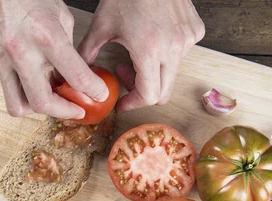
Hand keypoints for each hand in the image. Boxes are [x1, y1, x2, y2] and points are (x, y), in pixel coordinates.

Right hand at [0, 0, 108, 118]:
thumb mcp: (61, 17)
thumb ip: (69, 50)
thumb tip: (76, 74)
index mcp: (46, 36)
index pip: (75, 77)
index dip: (93, 91)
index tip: (99, 95)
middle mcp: (21, 51)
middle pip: (42, 103)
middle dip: (64, 112)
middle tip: (76, 110)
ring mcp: (2, 58)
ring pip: (18, 106)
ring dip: (37, 108)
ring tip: (51, 98)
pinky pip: (8, 88)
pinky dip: (24, 91)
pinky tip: (35, 80)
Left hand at [78, 0, 204, 112]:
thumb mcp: (101, 25)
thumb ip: (87, 54)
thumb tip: (76, 75)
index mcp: (149, 50)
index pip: (149, 96)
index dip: (133, 104)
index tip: (122, 103)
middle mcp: (174, 48)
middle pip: (163, 92)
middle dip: (142, 92)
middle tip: (126, 77)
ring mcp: (187, 40)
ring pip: (171, 74)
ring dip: (154, 73)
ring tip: (136, 53)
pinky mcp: (195, 31)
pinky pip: (182, 55)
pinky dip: (167, 55)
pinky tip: (153, 39)